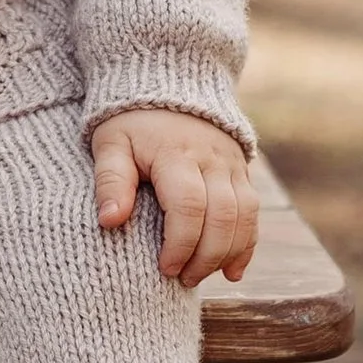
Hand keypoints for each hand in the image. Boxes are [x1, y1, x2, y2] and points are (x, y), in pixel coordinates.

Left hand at [90, 108, 257, 287]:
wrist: (167, 82)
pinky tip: (233, 270)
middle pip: (222, 216)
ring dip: (228, 254)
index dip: (179, 244)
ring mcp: (231, 164)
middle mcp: (211, 158)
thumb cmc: (131, 122)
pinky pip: (253, 212)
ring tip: (201, 276)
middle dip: (205, 257)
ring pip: (245, 216)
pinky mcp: (242, 170)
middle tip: (182, 280)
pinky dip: (247, 244)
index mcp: (176, 153)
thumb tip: (109, 221)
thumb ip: (110, 181)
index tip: (164, 268)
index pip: (188, 206)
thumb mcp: (110, 144)